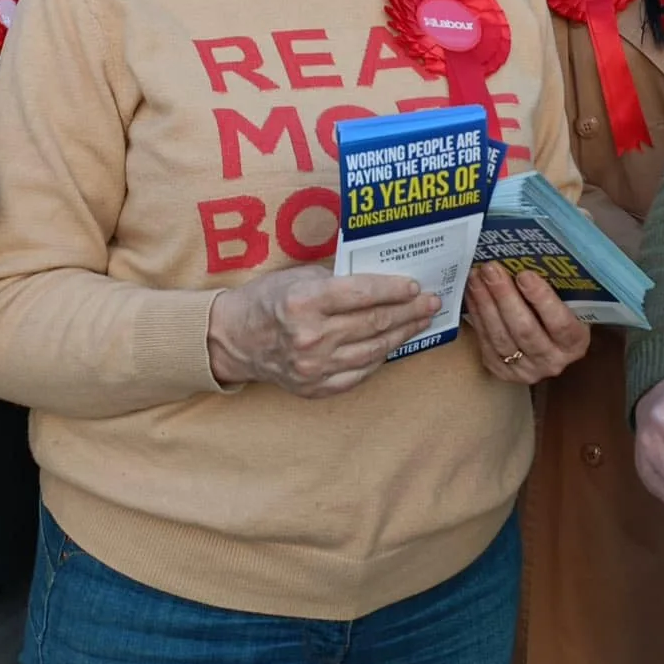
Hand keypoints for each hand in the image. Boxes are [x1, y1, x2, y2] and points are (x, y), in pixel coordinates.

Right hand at [207, 265, 438, 398]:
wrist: (233, 339)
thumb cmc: (267, 300)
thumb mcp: (297, 276)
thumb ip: (336, 279)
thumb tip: (380, 281)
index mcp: (304, 301)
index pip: (362, 293)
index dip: (394, 289)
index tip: (414, 286)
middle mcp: (310, 336)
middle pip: (374, 323)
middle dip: (409, 311)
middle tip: (431, 302)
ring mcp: (314, 366)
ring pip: (373, 350)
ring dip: (402, 335)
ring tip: (420, 322)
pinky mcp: (315, 387)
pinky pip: (359, 373)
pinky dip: (380, 357)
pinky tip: (392, 344)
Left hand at [462, 263, 591, 384]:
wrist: (549, 343)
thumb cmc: (561, 312)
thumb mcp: (569, 302)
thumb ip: (557, 287)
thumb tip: (529, 257)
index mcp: (575, 343)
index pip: (560, 323)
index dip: (542, 299)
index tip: (525, 274)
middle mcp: (552, 361)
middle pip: (525, 330)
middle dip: (504, 297)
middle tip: (491, 269)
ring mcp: (526, 370)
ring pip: (501, 337)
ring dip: (485, 304)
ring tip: (476, 277)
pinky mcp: (502, 371)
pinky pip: (486, 342)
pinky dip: (477, 315)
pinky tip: (472, 294)